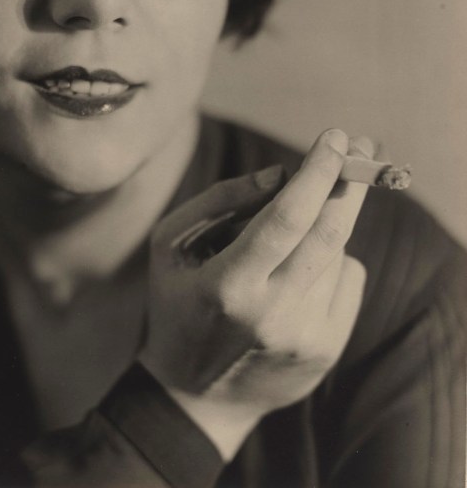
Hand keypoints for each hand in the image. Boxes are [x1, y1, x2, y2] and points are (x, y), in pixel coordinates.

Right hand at [139, 129, 372, 459]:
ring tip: (288, 240)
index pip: (285, 218)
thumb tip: (281, 174)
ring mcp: (305, 338)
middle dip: (349, 182)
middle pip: (329, 232)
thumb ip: (220, 199)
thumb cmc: (178, 303)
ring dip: (325, 225)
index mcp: (227, 285)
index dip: (316, 172)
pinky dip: (332, 260)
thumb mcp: (172, 243)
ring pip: (338, 252)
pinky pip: (349, 279)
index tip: (336, 136)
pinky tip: (299, 275)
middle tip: (361, 146)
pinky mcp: (327, 351)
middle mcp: (272, 314)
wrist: (196, 396)